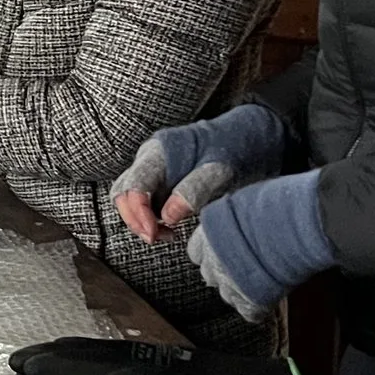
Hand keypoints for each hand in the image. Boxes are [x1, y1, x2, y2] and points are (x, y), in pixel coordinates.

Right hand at [112, 105, 289, 242]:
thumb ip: (195, 190)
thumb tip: (167, 217)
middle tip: (162, 238)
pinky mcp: (162, 181)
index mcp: (159, 152)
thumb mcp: (221, 170)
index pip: (132, 187)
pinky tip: (173, 226)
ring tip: (170, 234)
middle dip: (136, 221)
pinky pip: (146, 203)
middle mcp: (150, 159)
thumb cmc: (237, 149)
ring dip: (143, 222)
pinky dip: (153, 219)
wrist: (252, 136)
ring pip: (131, 200)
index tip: (155, 235)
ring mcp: (154, 170)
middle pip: (122, 194)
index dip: (138, 214)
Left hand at [187, 172, 331, 322]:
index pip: (195, 252)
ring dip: (239, 288)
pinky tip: (269, 293)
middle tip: (245, 264)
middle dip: (224, 271)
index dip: (211, 252)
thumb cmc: (276, 205)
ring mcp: (230, 283)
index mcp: (208, 234)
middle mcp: (213, 260)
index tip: (224, 250)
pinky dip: (257, 307)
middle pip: (209, 275)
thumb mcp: (243, 202)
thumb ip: (231, 219)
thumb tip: (236, 221)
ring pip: (227, 294)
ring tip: (260, 277)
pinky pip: (248, 312)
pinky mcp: (250, 300)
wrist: (297, 225)